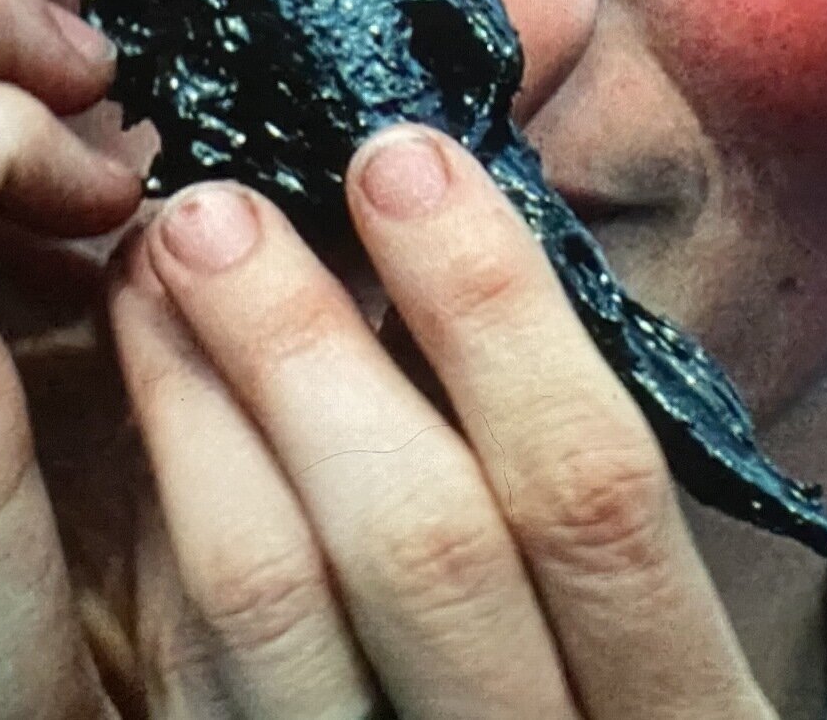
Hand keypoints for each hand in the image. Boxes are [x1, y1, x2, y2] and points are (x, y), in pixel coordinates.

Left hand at [109, 125, 778, 718]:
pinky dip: (168, 513)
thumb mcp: (636, 610)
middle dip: (310, 344)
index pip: (592, 480)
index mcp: (679, 700)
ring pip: (276, 601)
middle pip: (422, 539)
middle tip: (221, 207)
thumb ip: (558, 445)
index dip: (499, 308)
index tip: (405, 161)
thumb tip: (438, 210)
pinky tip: (148, 405)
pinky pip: (199, 663)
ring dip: (198, 405)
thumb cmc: (599, 698)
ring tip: (155, 272)